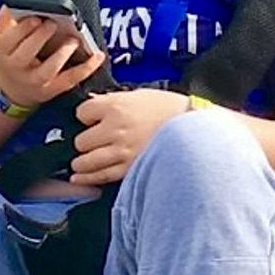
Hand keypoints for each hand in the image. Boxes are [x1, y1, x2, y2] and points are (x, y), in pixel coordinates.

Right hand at [0, 6, 106, 110]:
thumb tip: (14, 3)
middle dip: (39, 37)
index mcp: (4, 51)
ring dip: (61, 54)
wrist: (13, 89)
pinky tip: (98, 55)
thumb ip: (9, 20)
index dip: (23, 29)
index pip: (10, 40)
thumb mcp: (5, 37)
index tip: (36, 17)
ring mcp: (35, 81)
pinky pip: (70, 79)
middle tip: (53, 24)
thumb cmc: (13, 55)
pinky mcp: (52, 89)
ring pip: (47, 70)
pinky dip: (86, 68)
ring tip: (73, 40)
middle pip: (25, 54)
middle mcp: (17, 67)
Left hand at [70, 89, 190, 184]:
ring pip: (85, 162)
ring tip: (85, 160)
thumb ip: (114, 101)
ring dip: (83, 162)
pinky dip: (88, 178)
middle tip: (92, 141)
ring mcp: (122, 152)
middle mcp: (115, 130)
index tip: (92, 119)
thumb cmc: (170, 109)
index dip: (86, 116)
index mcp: (116, 107)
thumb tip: (94, 104)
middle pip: (80, 141)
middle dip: (84, 141)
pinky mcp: (130, 169)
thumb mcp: (140, 95)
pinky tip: (81, 178)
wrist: (193, 127)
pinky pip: (100, 176)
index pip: (82, 113)